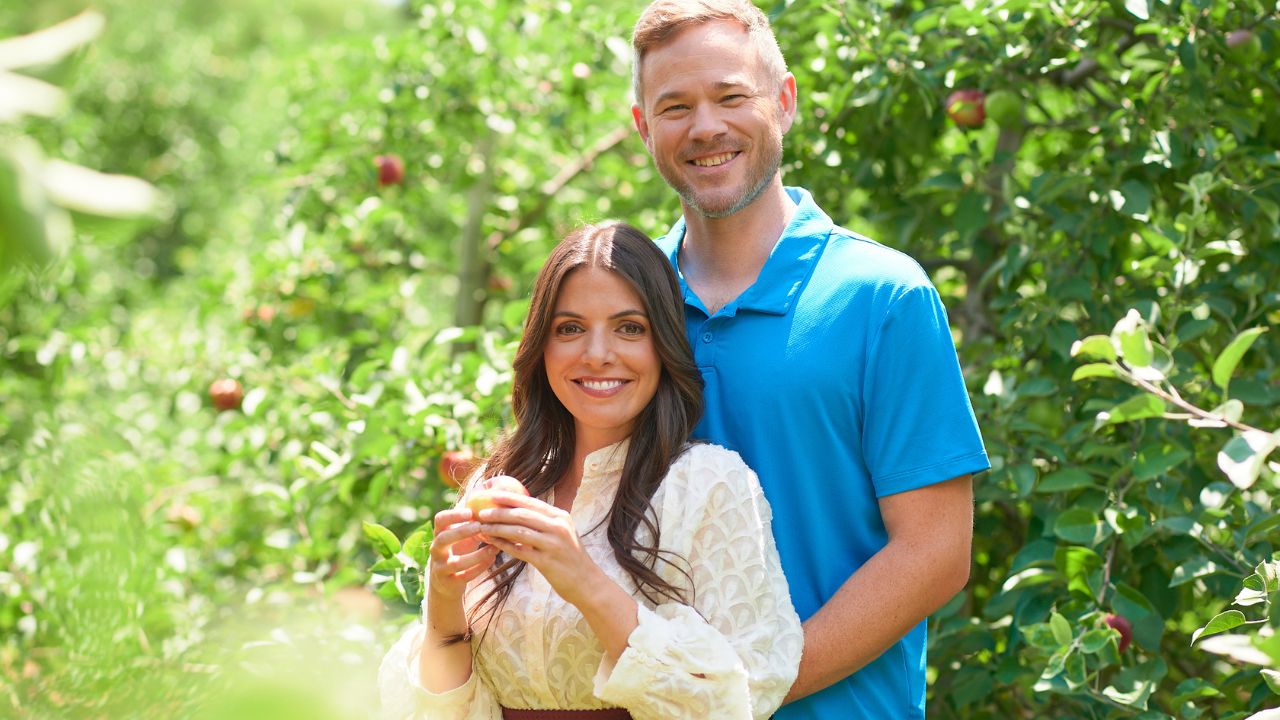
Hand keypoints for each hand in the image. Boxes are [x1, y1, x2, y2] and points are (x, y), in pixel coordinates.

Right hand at [427, 507, 499, 602]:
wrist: (447, 583)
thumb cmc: (459, 551)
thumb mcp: (463, 535)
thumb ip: (473, 521)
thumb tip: (496, 497)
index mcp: (439, 534)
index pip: (439, 520)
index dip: (453, 515)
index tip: (470, 512)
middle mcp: (436, 550)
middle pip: (443, 538)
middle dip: (461, 532)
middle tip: (480, 527)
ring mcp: (440, 567)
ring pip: (456, 562)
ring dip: (477, 554)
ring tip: (494, 547)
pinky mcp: (449, 583)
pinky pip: (464, 576)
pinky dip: (479, 568)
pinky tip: (492, 559)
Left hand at [475, 492, 601, 607]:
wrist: (588, 583)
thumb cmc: (571, 558)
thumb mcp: (562, 534)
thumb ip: (544, 523)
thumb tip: (518, 512)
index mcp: (560, 517)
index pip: (530, 502)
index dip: (509, 497)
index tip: (490, 494)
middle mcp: (558, 527)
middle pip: (522, 514)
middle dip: (498, 512)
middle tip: (480, 512)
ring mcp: (553, 544)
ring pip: (518, 531)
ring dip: (497, 528)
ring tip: (481, 527)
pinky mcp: (547, 561)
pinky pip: (520, 551)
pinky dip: (504, 545)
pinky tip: (492, 543)